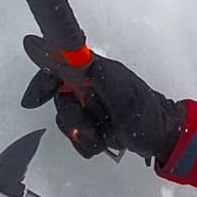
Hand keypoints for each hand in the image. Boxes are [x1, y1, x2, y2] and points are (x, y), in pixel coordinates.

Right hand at [21, 37, 183, 162]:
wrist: (162, 139)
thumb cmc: (145, 110)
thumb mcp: (122, 90)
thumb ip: (95, 73)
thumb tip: (69, 51)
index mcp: (94, 72)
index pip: (57, 68)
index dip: (42, 82)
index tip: (34, 101)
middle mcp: (90, 88)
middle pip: (59, 100)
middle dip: (72, 116)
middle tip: (88, 123)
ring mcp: (91, 110)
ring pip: (67, 122)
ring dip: (83, 133)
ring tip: (103, 134)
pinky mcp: (95, 129)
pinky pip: (78, 140)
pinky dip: (89, 144)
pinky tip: (105, 142)